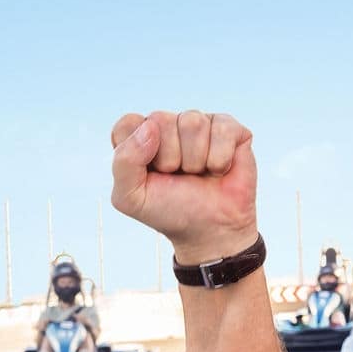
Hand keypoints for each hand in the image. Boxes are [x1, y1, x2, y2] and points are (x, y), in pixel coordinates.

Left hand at [110, 109, 257, 265]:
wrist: (212, 231)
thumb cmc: (170, 212)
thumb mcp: (131, 198)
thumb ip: (123, 163)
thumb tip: (150, 126)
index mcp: (138, 136)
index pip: (129, 123)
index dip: (138, 153)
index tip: (151, 176)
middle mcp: (167, 124)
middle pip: (161, 120)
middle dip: (170, 159)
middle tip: (179, 178)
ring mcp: (199, 123)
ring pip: (193, 122)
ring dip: (195, 160)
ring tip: (198, 174)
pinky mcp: (229, 128)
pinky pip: (222, 129)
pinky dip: (220, 159)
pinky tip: (219, 170)